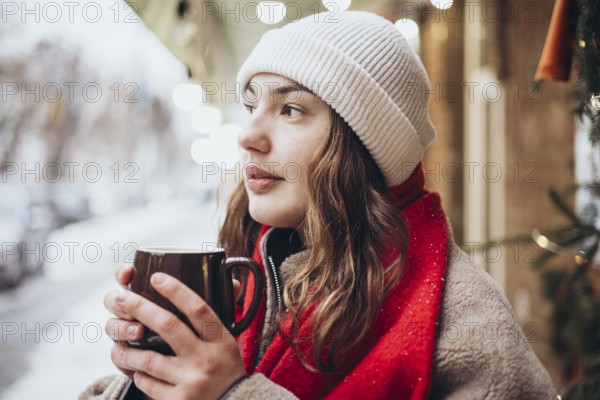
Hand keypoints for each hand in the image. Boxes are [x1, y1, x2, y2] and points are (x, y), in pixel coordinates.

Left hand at [104, 271, 245, 399]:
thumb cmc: (226, 370)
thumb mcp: (229, 343)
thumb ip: (218, 317)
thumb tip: (234, 281)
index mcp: (220, 340)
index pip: (198, 309)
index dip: (176, 290)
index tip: (157, 278)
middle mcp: (205, 359)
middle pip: (168, 325)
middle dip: (139, 308)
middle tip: (120, 298)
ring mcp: (190, 381)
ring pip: (147, 359)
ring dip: (127, 348)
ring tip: (117, 342)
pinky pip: (146, 383)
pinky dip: (137, 373)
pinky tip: (136, 369)